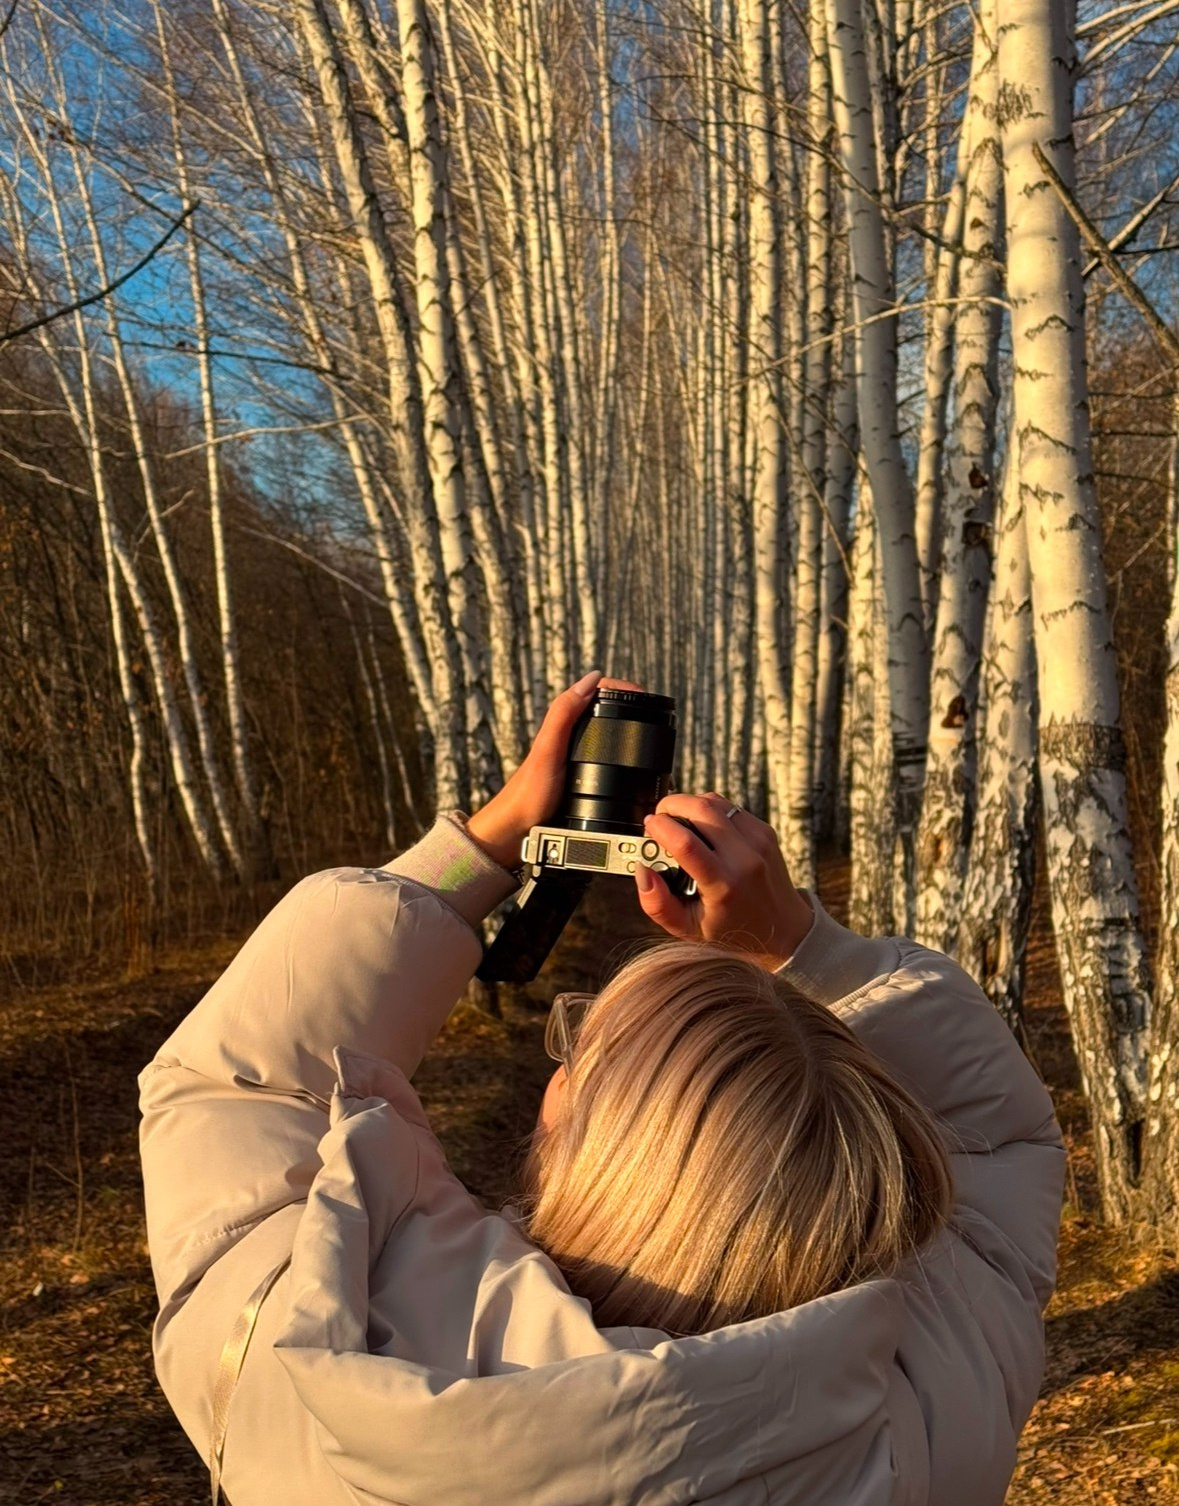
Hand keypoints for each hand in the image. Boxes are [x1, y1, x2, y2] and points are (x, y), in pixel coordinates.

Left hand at [465, 672, 642, 869]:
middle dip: (628, 705)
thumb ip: (564, 715)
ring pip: (605, 733)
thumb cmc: (529, 793)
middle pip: (604, 709)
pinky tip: (629, 764)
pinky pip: (604, 758)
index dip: (620, 688)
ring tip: (647, 730)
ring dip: (625, 727)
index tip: (642, 695)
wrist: (517, 830)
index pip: (595, 692)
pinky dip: (619, 754)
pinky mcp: (579, 777)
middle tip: (652, 711)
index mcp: (563, 723)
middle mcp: (569, 737)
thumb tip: (591, 680)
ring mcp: (575, 757)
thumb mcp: (548, 749)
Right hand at [636, 792, 812, 971]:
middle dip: (671, 805)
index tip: (648, 826)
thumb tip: (643, 870)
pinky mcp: (765, 831)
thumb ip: (658, 904)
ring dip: (689, 804)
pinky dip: (709, 810)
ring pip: (714, 802)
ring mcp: (758, 841)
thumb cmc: (732, 931)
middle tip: (660, 818)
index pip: (686, 844)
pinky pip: (729, 807)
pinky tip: (702, 828)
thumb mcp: (688, 929)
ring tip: (678, 822)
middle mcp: (744, 859)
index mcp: (724, 886)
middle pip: (700, 810)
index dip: (660, 827)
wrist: (783, 929)